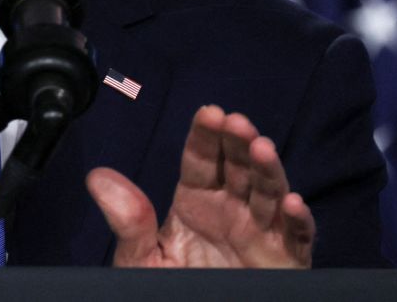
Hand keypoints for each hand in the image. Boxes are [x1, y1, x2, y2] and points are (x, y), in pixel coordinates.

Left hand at [86, 105, 313, 267]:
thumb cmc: (168, 290)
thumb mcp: (141, 259)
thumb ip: (128, 220)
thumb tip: (97, 177)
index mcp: (197, 201)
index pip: (201, 159)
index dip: (206, 135)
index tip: (209, 113)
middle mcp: (232, 210)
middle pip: (238, 168)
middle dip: (238, 143)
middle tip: (236, 123)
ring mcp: (261, 234)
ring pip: (270, 194)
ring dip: (268, 170)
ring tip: (261, 148)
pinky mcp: (286, 261)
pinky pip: (297, 239)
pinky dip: (299, 221)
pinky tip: (292, 203)